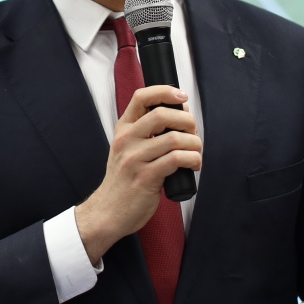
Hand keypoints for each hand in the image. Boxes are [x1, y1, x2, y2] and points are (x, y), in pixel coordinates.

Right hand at [74, 84, 200, 263]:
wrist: (108, 212)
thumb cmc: (123, 181)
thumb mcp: (126, 150)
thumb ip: (145, 133)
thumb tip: (179, 117)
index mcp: (123, 130)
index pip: (141, 97)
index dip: (165, 91)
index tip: (182, 97)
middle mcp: (127, 141)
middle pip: (162, 115)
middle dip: (187, 121)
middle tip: (194, 132)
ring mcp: (135, 159)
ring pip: (174, 138)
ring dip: (194, 144)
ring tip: (196, 152)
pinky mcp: (146, 177)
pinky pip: (177, 159)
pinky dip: (193, 159)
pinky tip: (194, 165)